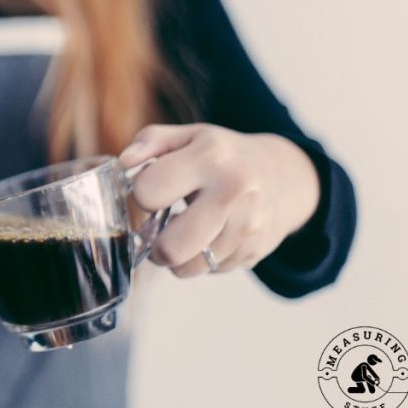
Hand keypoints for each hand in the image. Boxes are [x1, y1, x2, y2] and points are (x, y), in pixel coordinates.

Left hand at [119, 123, 319, 277]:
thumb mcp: (188, 135)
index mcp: (210, 158)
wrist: (283, 176)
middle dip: (154, 244)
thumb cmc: (222, 155)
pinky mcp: (255, 252)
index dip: (141, 193)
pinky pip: (210, 272)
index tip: (152, 189)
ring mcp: (248, 227)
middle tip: (157, 230)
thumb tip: (123, 163)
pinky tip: (208, 236)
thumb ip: (149, 142)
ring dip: (176, 256)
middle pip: (171, 248)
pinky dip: (201, 260)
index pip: (149, 191)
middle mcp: (234, 193)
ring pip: (188, 268)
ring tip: (182, 233)